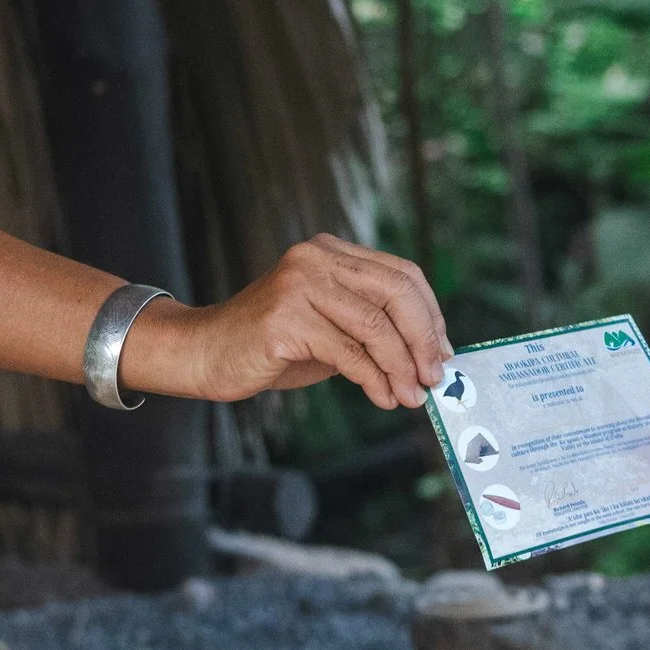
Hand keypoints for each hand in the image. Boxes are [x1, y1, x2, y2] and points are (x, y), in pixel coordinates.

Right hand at [122, 235, 450, 407]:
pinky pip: (348, 352)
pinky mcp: (285, 320)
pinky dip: (373, 379)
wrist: (206, 353)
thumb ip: (371, 328)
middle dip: (423, 340)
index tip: (442, 352)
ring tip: (411, 396)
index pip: (402, 275)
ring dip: (401, 367)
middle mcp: (316, 258)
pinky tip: (382, 397)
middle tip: (434, 376)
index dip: (430, 315)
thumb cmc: (273, 344)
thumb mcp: (330, 326)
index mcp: (331, 252)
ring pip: (375, 326)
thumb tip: (428, 355)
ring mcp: (299, 285)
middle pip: (395, 293)